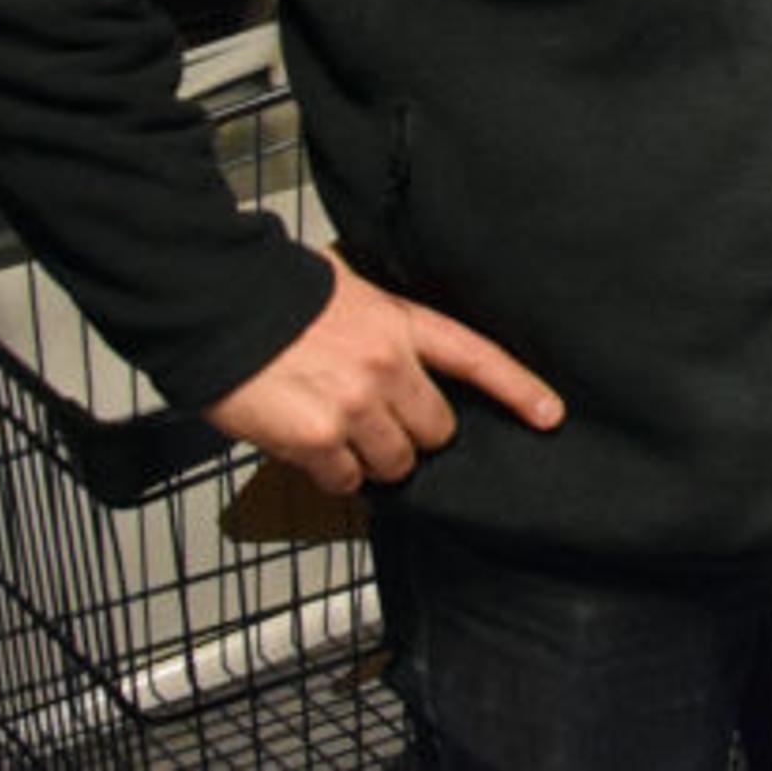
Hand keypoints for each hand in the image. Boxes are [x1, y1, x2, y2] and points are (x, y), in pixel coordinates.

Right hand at [208, 247, 562, 495]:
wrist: (221, 303)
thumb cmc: (280, 295)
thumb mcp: (351, 289)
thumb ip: (385, 323)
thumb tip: (401, 351)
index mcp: (400, 324)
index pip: (477, 357)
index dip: (517, 390)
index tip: (549, 415)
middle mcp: (387, 367)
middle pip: (437, 431)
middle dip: (413, 433)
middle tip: (378, 419)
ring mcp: (354, 406)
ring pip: (395, 464)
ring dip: (371, 458)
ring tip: (338, 430)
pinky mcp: (315, 440)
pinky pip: (345, 482)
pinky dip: (332, 474)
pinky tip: (311, 446)